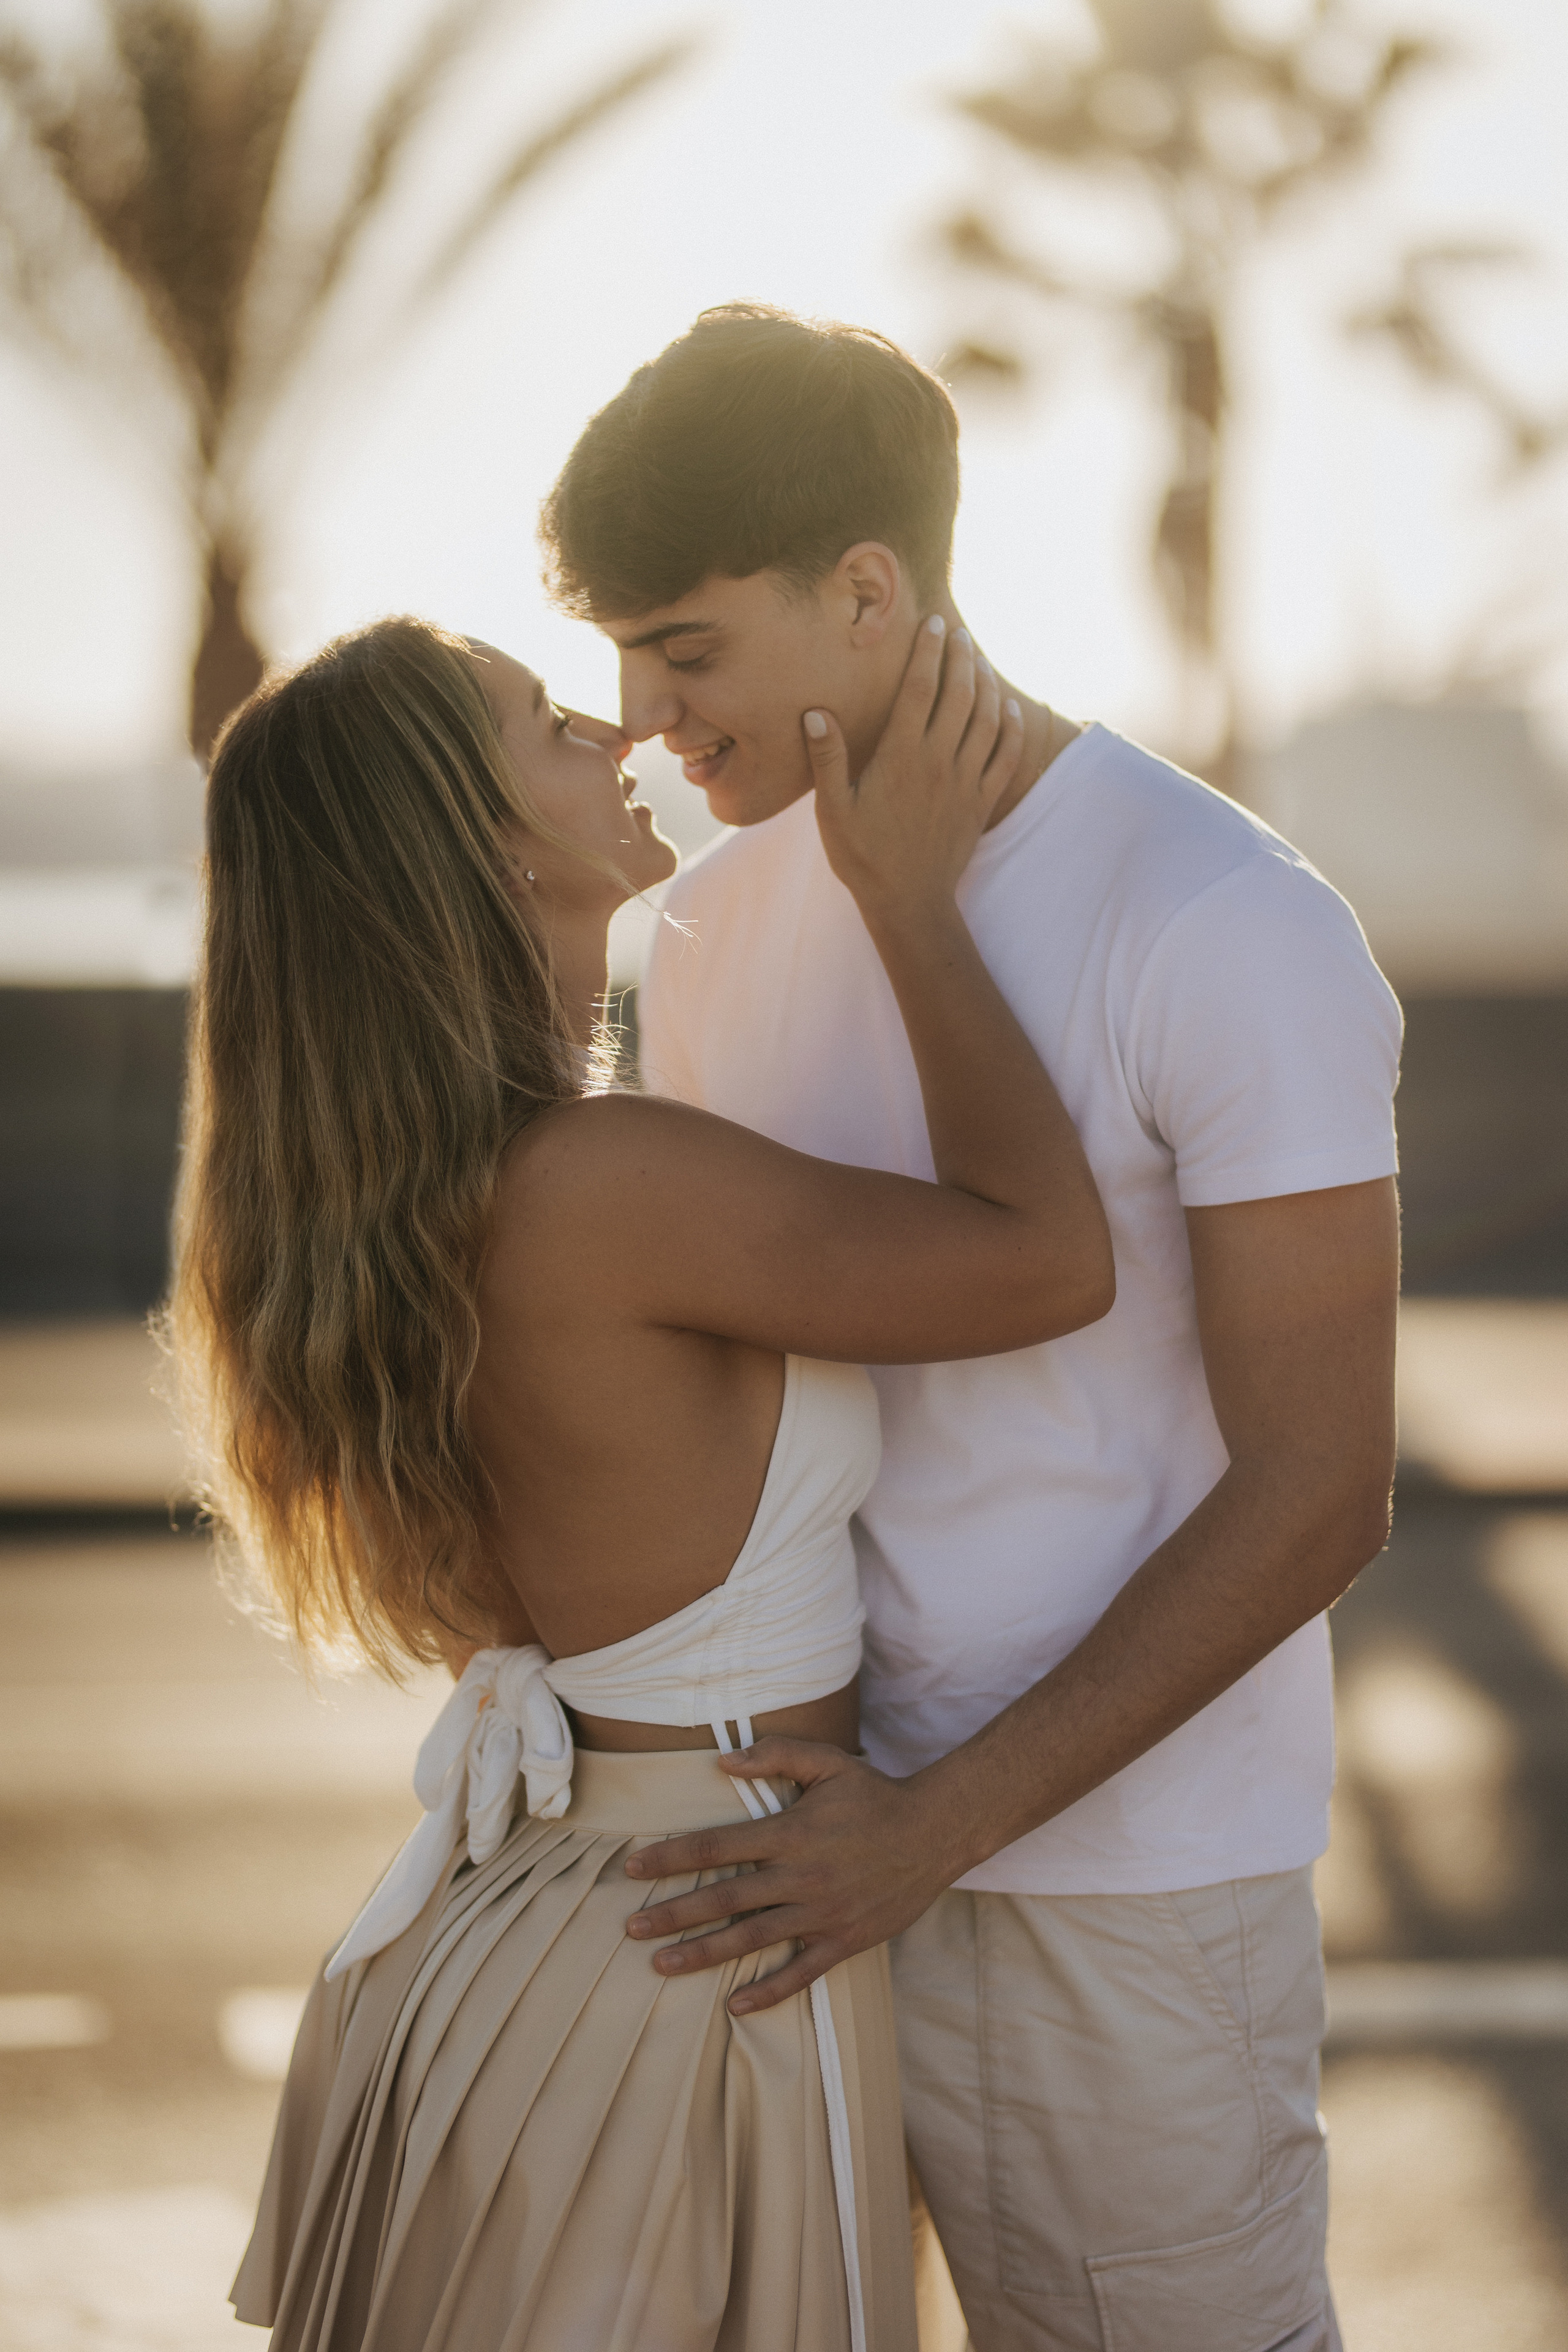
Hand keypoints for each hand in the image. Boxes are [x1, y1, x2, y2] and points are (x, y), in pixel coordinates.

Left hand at [621, 1737, 956, 2013]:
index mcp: (789, 1832)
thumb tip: (721, 1761)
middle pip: (723, 1898)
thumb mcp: (827, 1762)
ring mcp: (822, 1912)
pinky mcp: (844, 1939)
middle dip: (673, 1914)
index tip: (631, 1867)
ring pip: (751, 1939)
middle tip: (630, 1927)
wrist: (935, 1832)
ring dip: (703, 1954)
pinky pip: (801, 1972)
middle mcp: (800, 1876)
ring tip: (661, 1966)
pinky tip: (736, 2006)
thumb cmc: (874, 1794)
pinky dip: (768, 1991)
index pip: (715, 1845)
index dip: (669, 1856)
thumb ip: (774, 1755)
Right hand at [804, 617, 1023, 924]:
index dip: (928, 652)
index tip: (934, 624)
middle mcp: (938, 762)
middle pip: (958, 695)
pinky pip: (1005, 758)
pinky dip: (1011, 730)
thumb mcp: (831, 809)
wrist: (907, 902)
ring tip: (981, 662)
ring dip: (986, 686)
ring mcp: (965, 781)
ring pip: (985, 720)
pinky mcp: (981, 803)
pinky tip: (1010, 710)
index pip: (919, 690)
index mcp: (901, 757)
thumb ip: (827, 757)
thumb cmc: (863, 856)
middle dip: (961, 658)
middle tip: (961, 634)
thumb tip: (815, 712)